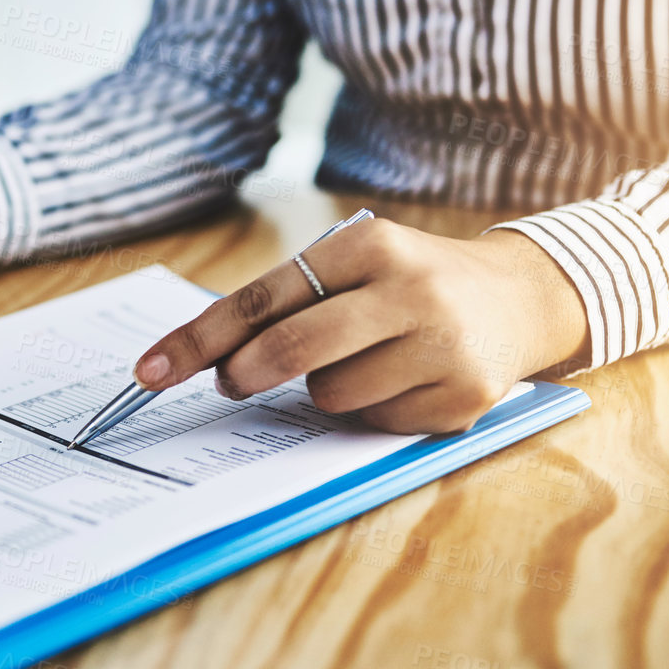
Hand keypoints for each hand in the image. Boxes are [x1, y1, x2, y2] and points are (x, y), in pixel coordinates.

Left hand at [132, 219, 589, 434]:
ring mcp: (442, 347)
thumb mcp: (355, 265)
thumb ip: (289, 301)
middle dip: (245, 373)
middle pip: (292, 348)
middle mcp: (411, 290)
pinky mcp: (462, 398)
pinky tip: (401, 382)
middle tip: (231, 382)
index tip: (149, 371)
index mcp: (370, 245)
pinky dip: (369, 411)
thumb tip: (206, 360)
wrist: (519, 297)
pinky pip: (374, 423)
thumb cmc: (407, 283)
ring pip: (331, 394)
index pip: (263, 297)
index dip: (199, 339)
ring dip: (322, 391)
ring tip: (359, 362)